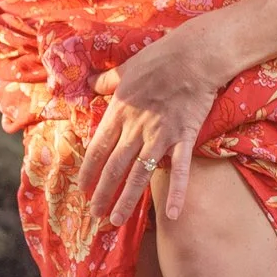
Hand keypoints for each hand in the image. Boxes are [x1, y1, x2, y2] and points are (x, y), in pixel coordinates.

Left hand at [79, 19, 235, 225]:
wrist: (194, 55)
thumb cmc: (159, 57)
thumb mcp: (125, 68)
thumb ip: (106, 80)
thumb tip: (90, 83)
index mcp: (119, 111)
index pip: (98, 147)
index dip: (89, 170)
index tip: (82, 188)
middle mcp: (135, 128)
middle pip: (115, 167)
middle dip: (103, 193)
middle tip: (95, 215)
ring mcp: (160, 135)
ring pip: (139, 174)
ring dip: (127, 200)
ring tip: (116, 221)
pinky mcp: (184, 138)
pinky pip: (181, 170)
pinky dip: (178, 193)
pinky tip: (174, 214)